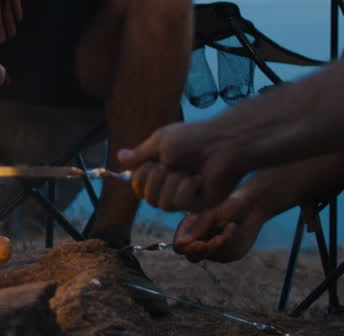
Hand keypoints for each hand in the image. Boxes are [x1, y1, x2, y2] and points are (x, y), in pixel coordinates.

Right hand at [119, 121, 246, 212]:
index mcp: (162, 171)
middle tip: (168, 165)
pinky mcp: (200, 204)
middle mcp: (172, 186)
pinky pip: (180, 204)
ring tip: (186, 171)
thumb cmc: (194, 138)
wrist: (223, 143)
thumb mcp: (160, 142)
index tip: (149, 164)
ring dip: (171, 183)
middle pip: (148, 197)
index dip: (139, 178)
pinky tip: (198, 178)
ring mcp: (186, 196)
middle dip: (154, 179)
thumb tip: (119, 156)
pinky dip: (186, 188)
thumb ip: (140, 154)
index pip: (139, 187)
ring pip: (162, 204)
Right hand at [172, 192, 262, 263]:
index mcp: (189, 230)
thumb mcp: (211, 214)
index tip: (197, 243)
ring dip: (221, 241)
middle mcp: (200, 242)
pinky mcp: (230, 254)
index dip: (184, 247)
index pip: (179, 246)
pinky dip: (231, 239)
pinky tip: (233, 226)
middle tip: (209, 243)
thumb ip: (198, 228)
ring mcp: (215, 250)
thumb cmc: (227, 205)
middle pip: (192, 257)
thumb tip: (182, 243)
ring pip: (213, 255)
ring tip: (230, 224)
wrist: (249, 205)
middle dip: (200, 252)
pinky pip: (228, 253)